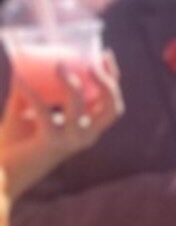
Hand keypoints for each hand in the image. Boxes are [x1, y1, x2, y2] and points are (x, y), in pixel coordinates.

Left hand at [0, 54, 118, 192]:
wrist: (2, 172)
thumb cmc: (14, 142)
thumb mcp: (25, 110)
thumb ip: (28, 89)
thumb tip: (23, 61)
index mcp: (87, 128)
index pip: (111, 102)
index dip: (114, 78)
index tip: (105, 53)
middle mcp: (86, 136)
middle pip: (111, 108)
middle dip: (107, 82)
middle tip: (91, 62)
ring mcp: (70, 141)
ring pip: (80, 107)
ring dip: (71, 84)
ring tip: (58, 66)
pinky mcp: (50, 142)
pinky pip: (45, 112)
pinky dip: (33, 94)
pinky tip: (21, 79)